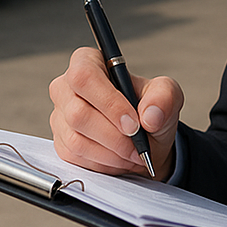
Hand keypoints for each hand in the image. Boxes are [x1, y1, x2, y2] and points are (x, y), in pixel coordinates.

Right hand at [49, 46, 182, 178]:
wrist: (143, 140)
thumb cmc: (149, 109)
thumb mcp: (167, 96)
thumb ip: (164, 97)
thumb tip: (149, 116)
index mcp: (88, 62)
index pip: (85, 76)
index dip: (108, 103)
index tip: (133, 124)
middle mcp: (66, 86)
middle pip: (77, 112)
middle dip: (114, 136)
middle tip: (138, 146)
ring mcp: (59, 115)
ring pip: (76, 139)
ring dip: (111, 153)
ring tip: (133, 153)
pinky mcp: (60, 141)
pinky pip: (75, 157)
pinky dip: (103, 163)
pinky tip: (119, 159)